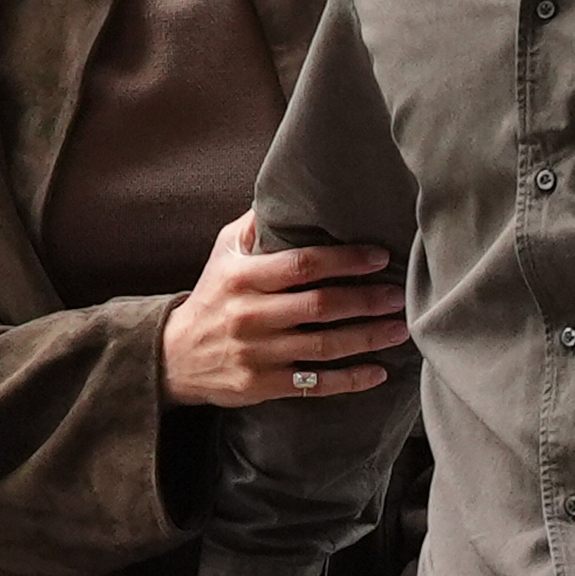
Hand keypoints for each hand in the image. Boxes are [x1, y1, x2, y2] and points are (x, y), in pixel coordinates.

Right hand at [162, 211, 406, 407]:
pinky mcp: (263, 386)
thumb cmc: (212, 296)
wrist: (174, 356)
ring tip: (399, 329)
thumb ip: (256, 226)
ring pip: (323, 347)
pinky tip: (378, 373)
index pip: (301, 265)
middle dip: (365, 300)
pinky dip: (350, 381)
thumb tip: (289, 190)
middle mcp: (250, 316)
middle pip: (320, 307)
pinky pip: (314, 385)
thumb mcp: (223, 253)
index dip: (344, 260)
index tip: (379, 256)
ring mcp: (258, 354)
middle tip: (398, 295)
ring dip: (367, 338)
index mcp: (243, 278)